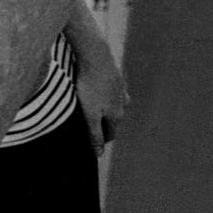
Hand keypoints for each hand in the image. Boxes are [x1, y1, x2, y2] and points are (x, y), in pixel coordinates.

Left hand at [73, 40, 129, 156]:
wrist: (96, 57)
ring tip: (94, 109)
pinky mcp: (116, 76)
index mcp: (116, 115)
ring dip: (106, 108)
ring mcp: (121, 89)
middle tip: (91, 127)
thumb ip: (94, 134)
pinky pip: (112, 89)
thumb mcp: (89, 114)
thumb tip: (99, 154)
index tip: (92, 142)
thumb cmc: (90, 86)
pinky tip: (98, 89)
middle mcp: (122, 104)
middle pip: (113, 119)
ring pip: (115, 104)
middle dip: (104, 125)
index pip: (110, 134)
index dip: (101, 140)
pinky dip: (106, 93)